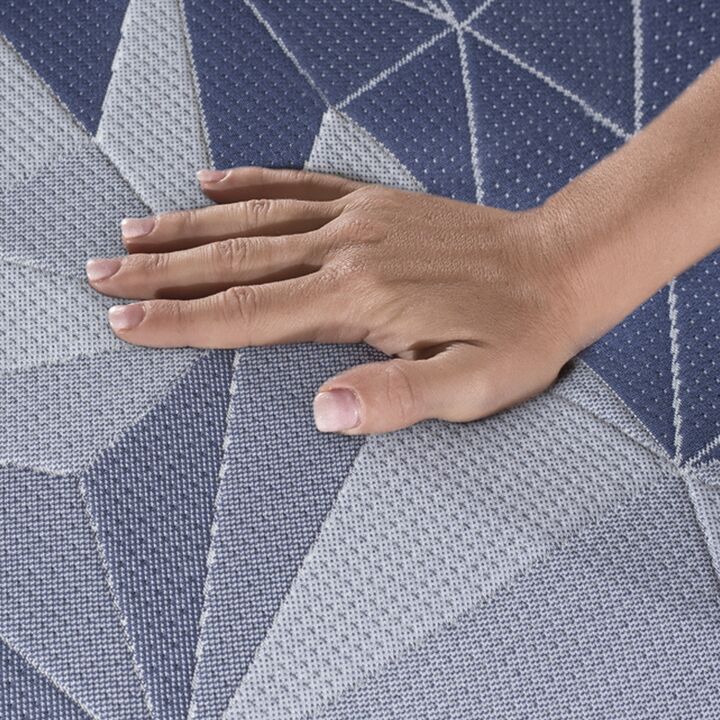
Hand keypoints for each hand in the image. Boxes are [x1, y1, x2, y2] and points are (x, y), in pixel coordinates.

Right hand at [86, 167, 581, 433]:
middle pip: (234, 259)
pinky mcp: (375, 203)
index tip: (129, 320)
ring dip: (189, 226)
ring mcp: (359, 220)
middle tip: (105, 271)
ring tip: (136, 230)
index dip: (183, 321)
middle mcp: (348, 250)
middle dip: (162, 269)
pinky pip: (300, 185)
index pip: (249, 313)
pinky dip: (252, 181)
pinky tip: (216, 180)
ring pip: (254, 218)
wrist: (561, 265)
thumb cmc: (520, 331)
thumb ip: (397, 399)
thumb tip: (326, 412)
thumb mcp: (472, 386)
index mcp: (359, 299)